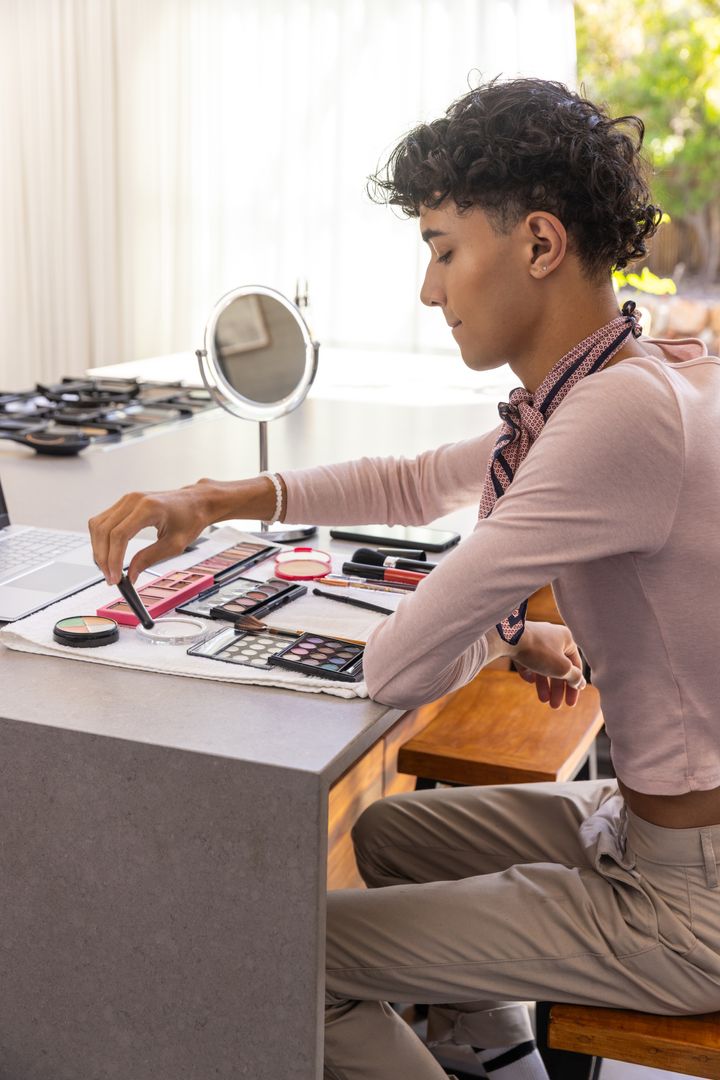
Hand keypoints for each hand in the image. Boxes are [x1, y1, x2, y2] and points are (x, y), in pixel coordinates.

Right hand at [88, 479, 218, 584]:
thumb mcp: (174, 545)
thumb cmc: (190, 519)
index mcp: (148, 508)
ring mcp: (126, 500)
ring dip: (99, 549)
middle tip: (111, 578)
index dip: (113, 559)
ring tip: (108, 569)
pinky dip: (101, 539)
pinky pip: (102, 521)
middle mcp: (132, 500)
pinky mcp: (123, 503)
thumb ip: (149, 559)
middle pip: (103, 530)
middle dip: (103, 558)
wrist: (195, 502)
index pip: (119, 535)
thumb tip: (130, 575)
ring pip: (98, 525)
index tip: (115, 577)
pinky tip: (108, 554)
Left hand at [492, 621, 586, 708]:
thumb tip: (580, 683)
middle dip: (557, 689)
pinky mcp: (519, 643)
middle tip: (555, 706)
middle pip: (558, 667)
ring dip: (544, 684)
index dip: (574, 685)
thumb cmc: (539, 651)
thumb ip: (574, 677)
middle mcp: (552, 636)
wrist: (508, 637)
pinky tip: (529, 679)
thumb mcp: (562, 668)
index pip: (575, 665)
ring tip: (543, 700)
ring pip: (543, 665)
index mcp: (566, 638)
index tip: (571, 702)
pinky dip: (529, 671)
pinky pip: (527, 660)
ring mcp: (534, 639)